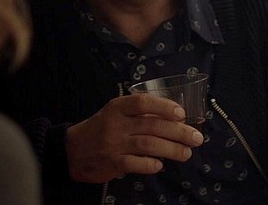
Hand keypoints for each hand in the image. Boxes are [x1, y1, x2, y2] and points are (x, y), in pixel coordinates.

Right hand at [65, 94, 204, 182]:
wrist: (71, 151)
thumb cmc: (99, 129)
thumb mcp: (114, 114)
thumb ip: (137, 114)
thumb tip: (173, 118)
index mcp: (118, 107)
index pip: (143, 102)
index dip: (164, 106)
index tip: (182, 113)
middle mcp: (116, 124)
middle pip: (152, 125)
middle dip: (179, 132)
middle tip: (196, 137)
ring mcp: (114, 144)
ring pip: (149, 144)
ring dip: (172, 149)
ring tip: (187, 153)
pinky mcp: (112, 163)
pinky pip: (136, 164)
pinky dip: (151, 165)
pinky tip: (160, 165)